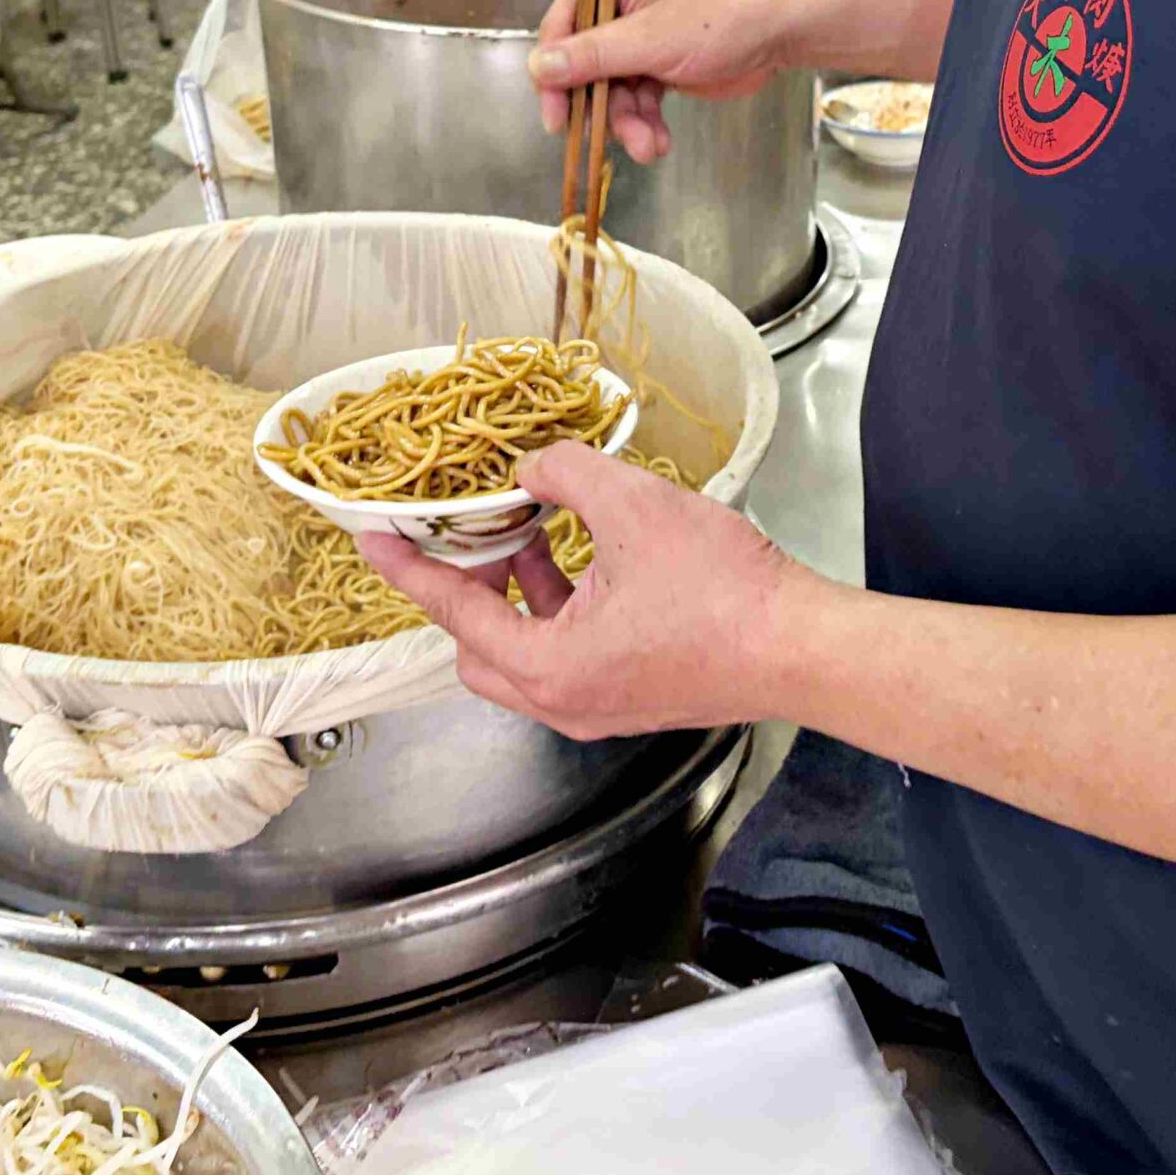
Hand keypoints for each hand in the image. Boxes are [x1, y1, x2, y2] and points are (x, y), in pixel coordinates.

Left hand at [356, 444, 814, 738]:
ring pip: (525, 653)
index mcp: (548, 666)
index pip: (453, 612)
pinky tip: (585, 557)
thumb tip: (531, 468)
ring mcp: (600, 706)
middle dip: (468, 586)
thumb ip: (564, 473)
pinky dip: (557, 608)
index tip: (372, 538)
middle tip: (474, 531)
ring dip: (518, 593)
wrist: (803, 646)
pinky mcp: (633, 698)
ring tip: (533, 531)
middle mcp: (564, 701)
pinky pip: (567, 655)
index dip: (408, 567)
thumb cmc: (722, 588)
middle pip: (479, 649)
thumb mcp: (632, 505)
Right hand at [528, 0, 798, 162]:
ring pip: (611, 88)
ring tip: (647, 146)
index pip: (562, 23)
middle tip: (596, 140)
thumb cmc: (725, 16)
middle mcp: (620, 1)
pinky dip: (645, 122)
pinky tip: (658, 142)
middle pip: (583, 62)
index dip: (553, 71)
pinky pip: (636, 98)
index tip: (555, 114)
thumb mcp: (652, 38)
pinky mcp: (658, 62)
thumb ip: (593, 55)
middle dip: (598, 105)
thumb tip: (539, 66)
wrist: (783, 31)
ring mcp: (639, 34)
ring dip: (625, 122)